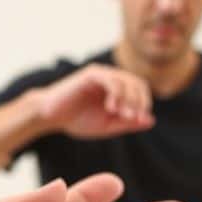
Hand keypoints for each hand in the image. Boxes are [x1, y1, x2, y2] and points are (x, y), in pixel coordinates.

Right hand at [36, 64, 154, 138]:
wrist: (51, 116)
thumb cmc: (77, 120)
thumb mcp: (107, 126)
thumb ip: (128, 123)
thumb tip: (150, 120)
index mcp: (117, 88)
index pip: (140, 89)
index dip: (144, 103)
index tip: (138, 120)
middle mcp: (111, 77)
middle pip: (137, 83)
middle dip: (138, 102)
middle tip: (132, 118)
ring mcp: (101, 74)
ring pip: (125, 81)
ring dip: (127, 99)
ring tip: (120, 115)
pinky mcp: (91, 74)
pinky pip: (111, 79)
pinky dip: (116, 93)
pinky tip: (111, 108)